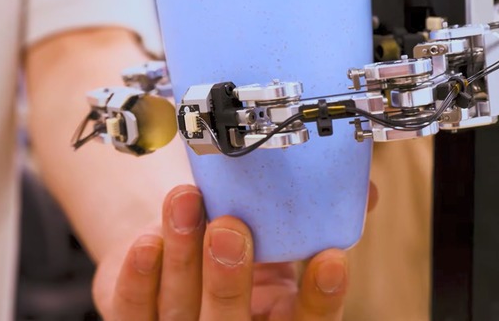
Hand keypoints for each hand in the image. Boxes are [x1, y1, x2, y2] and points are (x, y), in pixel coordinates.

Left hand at [94, 184, 368, 319]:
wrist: (184, 258)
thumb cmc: (243, 253)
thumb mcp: (280, 246)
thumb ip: (314, 223)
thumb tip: (364, 189)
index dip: (320, 300)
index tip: (330, 258)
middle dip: (228, 281)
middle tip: (230, 228)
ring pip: (179, 311)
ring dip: (182, 257)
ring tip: (186, 202)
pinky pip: (134, 309)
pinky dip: (139, 277)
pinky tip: (147, 241)